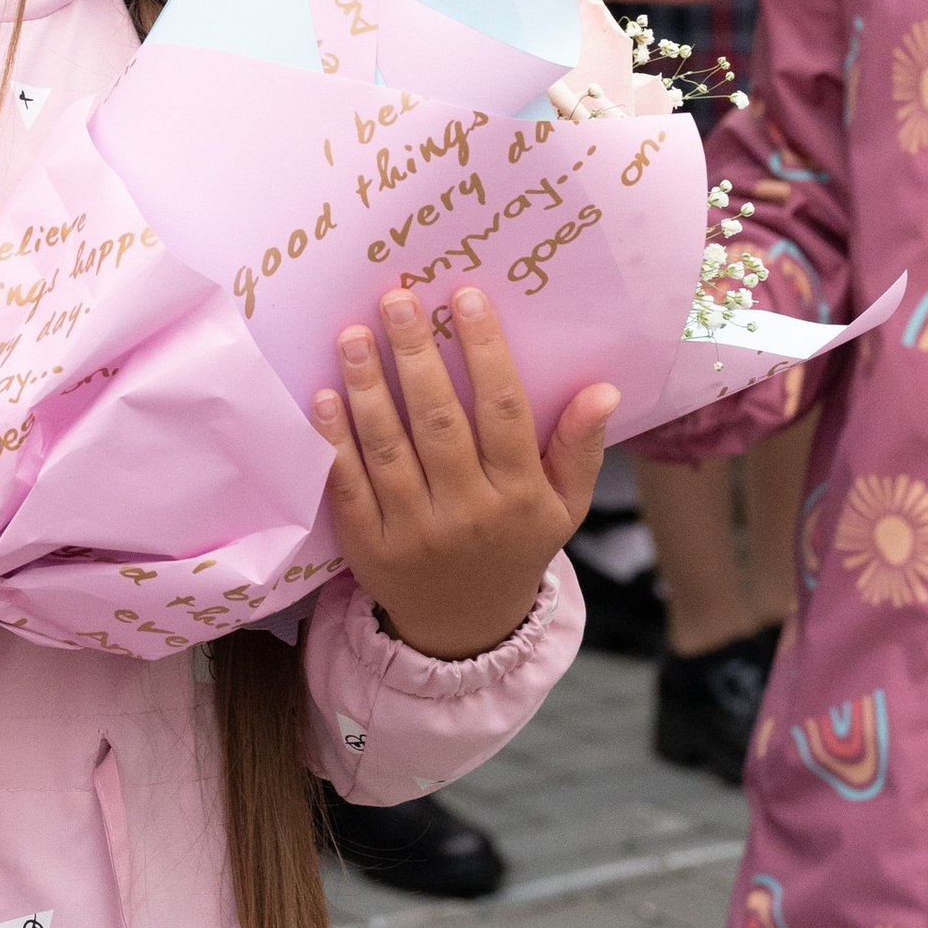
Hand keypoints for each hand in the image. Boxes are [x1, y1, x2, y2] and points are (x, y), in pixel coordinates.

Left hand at [315, 283, 617, 660]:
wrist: (465, 630)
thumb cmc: (516, 547)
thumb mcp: (564, 507)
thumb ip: (579, 447)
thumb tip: (603, 389)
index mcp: (519, 494)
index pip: (503, 411)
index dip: (485, 351)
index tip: (464, 297)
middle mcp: (468, 511)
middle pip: (438, 421)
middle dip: (415, 354)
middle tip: (395, 297)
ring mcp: (415, 531)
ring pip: (388, 447)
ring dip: (367, 386)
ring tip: (353, 333)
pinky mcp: (370, 547)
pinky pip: (350, 485)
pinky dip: (336, 440)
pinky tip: (325, 396)